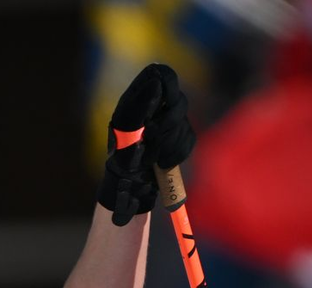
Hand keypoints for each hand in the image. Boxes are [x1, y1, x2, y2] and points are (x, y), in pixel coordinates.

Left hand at [98, 64, 195, 226]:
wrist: (131, 188)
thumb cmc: (122, 162)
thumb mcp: (127, 133)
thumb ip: (140, 106)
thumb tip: (156, 81)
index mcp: (137, 100)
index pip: (159, 75)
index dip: (166, 85)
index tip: (162, 106)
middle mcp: (155, 108)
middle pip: (179, 102)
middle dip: (167, 126)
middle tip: (150, 140)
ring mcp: (168, 122)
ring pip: (184, 123)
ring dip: (168, 145)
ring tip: (151, 157)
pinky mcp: (178, 137)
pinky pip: (189, 140)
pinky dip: (176, 154)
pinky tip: (162, 162)